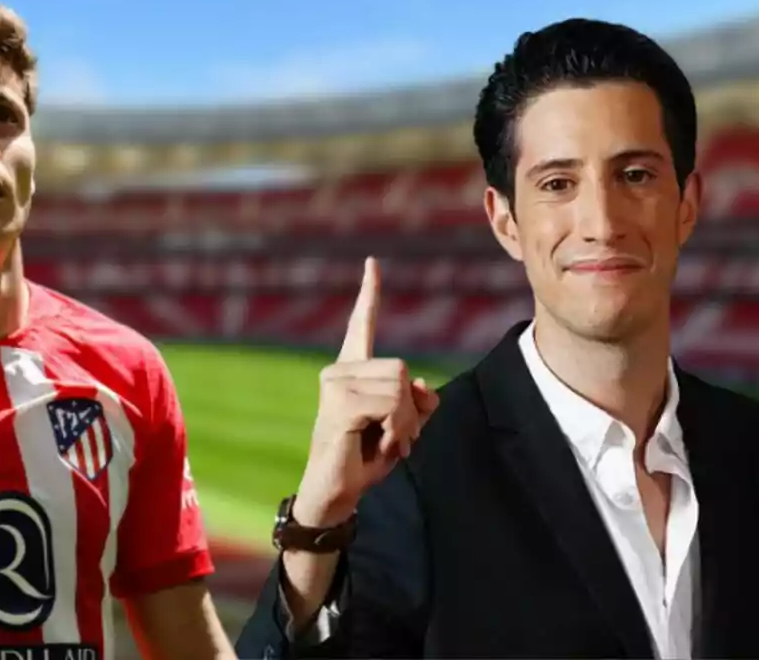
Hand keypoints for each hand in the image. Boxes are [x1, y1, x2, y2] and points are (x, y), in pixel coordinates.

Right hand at [293, 257, 439, 527]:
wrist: (336, 494)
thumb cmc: (365, 458)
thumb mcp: (402, 427)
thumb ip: (417, 402)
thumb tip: (424, 387)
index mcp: (352, 371)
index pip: (361, 325)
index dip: (369, 295)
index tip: (372, 264)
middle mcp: (339, 371)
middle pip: (402, 370)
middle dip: (410, 409)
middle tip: (395, 439)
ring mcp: (335, 384)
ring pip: (400, 388)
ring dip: (404, 423)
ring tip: (386, 443)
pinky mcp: (339, 403)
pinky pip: (391, 405)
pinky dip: (396, 430)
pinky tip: (379, 445)